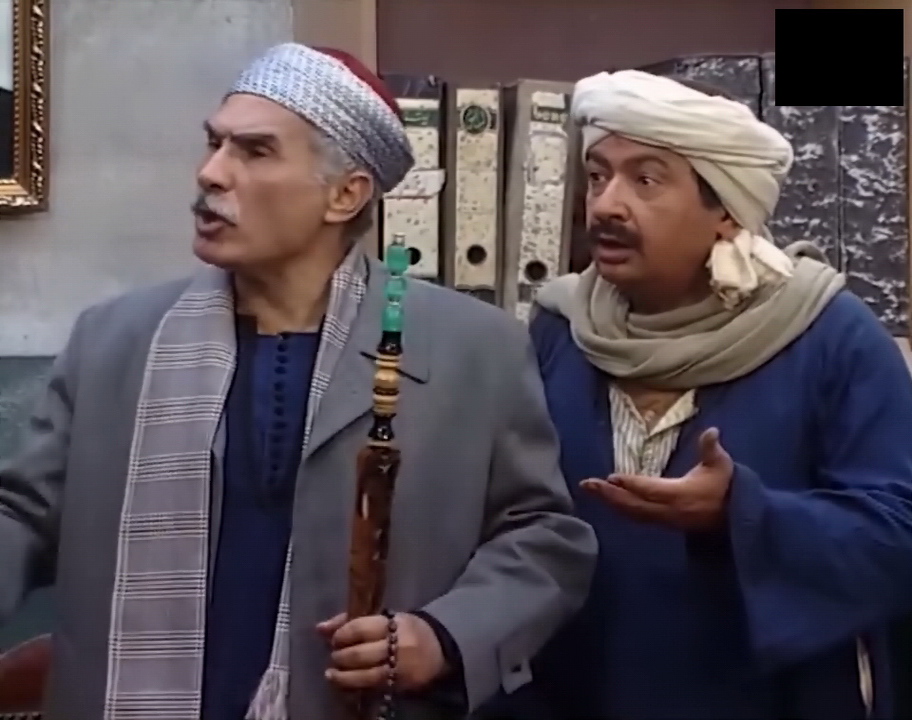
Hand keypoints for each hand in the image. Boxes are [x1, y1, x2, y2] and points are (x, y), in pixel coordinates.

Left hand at [317, 612, 445, 691]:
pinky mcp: (399, 685)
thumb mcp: (385, 619)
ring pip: (364, 675)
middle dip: (341, 656)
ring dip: (343, 676)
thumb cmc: (406, 630)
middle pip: (360, 654)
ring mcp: (399, 668)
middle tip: (334, 656)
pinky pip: (372, 687)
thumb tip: (319, 628)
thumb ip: (353, 622)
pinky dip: (354, 685)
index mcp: (395, 623)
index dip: (342, 634)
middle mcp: (398, 645)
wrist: (440, 650)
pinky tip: (346, 683)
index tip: (336, 639)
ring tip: (333, 674)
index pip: (360, 628)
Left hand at [581, 427, 733, 530]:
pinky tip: (608, 501)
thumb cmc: (725, 486)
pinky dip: (620, 509)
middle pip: (634, 505)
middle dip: (609, 495)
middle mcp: (669, 510)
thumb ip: (711, 448)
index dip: (632, 484)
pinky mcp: (662, 524)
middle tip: (587, 484)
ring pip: (632, 513)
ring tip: (590, 490)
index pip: (651, 490)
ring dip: (610, 502)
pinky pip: (636, 518)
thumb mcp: (721, 465)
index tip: (612, 477)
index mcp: (681, 494)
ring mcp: (664, 520)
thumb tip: (712, 430)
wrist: (735, 518)